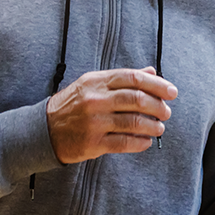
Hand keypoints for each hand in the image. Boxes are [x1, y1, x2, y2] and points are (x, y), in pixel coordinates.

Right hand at [46, 66, 176, 163]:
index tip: (172, 92)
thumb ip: (122, 79)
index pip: (134, 78)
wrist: (42, 130)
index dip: (157, 84)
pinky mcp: (92, 143)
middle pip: (137, 100)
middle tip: (167, 112)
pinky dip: (140, 143)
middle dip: (158, 106)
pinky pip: (124, 143)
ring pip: (134, 122)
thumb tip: (151, 71)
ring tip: (159, 128)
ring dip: (152, 126)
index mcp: (97, 81)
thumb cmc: (73, 105)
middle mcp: (95, 100)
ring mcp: (93, 122)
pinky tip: (146, 142)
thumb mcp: (93, 84)